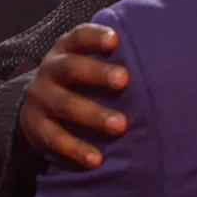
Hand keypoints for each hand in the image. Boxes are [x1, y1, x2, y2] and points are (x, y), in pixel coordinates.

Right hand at [20, 23, 128, 166]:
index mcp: (66, 49)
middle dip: (98, 73)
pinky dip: (76, 149)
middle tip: (125, 80)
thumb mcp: (87, 64)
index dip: (95, 37)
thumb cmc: (78, 83)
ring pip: (64, 104)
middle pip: (71, 67)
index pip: (79, 37)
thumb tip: (162, 58)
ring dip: (93, 115)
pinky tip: (97, 160)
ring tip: (121, 126)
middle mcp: (50, 70)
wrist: (36, 110)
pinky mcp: (35, 127)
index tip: (115, 40)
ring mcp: (40, 99)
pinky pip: (54, 138)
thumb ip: (112, 59)